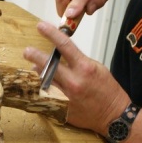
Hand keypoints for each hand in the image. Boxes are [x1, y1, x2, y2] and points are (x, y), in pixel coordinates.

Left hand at [24, 21, 129, 135]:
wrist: (114, 116)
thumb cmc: (108, 90)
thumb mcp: (96, 68)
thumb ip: (76, 61)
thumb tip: (58, 56)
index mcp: (85, 68)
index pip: (64, 45)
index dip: (50, 33)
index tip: (40, 26)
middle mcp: (74, 81)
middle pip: (48, 64)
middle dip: (35, 55)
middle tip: (27, 51)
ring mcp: (66, 97)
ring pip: (44, 81)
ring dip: (38, 73)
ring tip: (35, 67)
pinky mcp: (62, 109)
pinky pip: (47, 96)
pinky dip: (43, 88)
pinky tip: (41, 84)